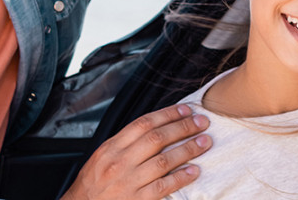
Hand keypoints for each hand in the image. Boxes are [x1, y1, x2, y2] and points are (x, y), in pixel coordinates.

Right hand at [60, 105, 211, 199]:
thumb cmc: (92, 186)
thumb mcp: (102, 157)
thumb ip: (125, 144)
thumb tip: (153, 129)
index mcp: (111, 148)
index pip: (143, 123)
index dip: (167, 114)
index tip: (185, 110)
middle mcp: (120, 163)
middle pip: (157, 138)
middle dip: (183, 128)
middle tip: (201, 122)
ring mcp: (129, 182)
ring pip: (163, 160)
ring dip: (188, 149)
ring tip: (204, 142)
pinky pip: (163, 186)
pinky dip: (180, 178)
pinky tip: (194, 171)